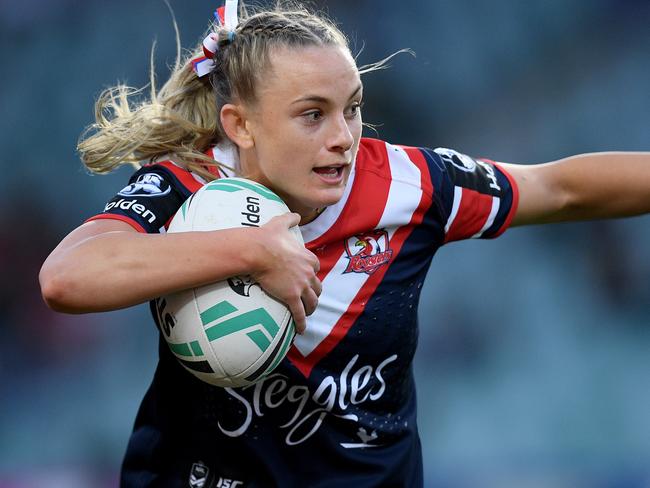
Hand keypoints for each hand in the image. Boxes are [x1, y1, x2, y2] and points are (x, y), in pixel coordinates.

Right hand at [251, 213, 320, 333]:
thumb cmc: (267, 237)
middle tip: (311, 297)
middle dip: (315, 292)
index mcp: (307, 257)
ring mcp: (301, 286)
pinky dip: (301, 322)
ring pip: (312, 301)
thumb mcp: (281, 223)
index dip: (312, 273)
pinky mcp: (292, 297)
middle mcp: (308, 272)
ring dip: (311, 307)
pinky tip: (301, 330)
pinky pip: (300, 313)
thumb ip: (290, 218)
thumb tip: (296, 214)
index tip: (308, 277)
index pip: (315, 267)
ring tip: (308, 313)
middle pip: (317, 286)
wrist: (258, 251)